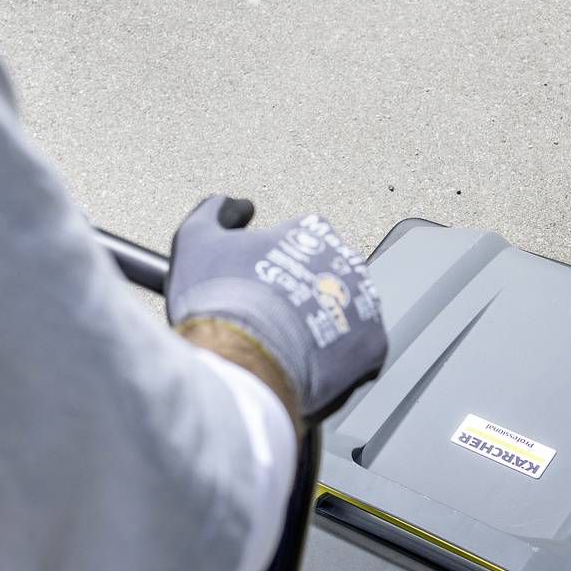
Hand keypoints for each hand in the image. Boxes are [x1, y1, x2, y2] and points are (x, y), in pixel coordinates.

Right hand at [167, 197, 386, 423]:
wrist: (240, 358)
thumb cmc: (221, 299)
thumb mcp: (197, 238)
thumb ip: (217, 211)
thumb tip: (236, 207)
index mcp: (310, 232)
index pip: (302, 236)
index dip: (276, 258)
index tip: (260, 278)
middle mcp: (346, 262)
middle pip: (326, 274)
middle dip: (303, 291)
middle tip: (271, 314)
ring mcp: (364, 305)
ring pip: (344, 311)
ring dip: (322, 322)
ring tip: (287, 342)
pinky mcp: (373, 347)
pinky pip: (359, 350)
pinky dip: (338, 357)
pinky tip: (309, 363)